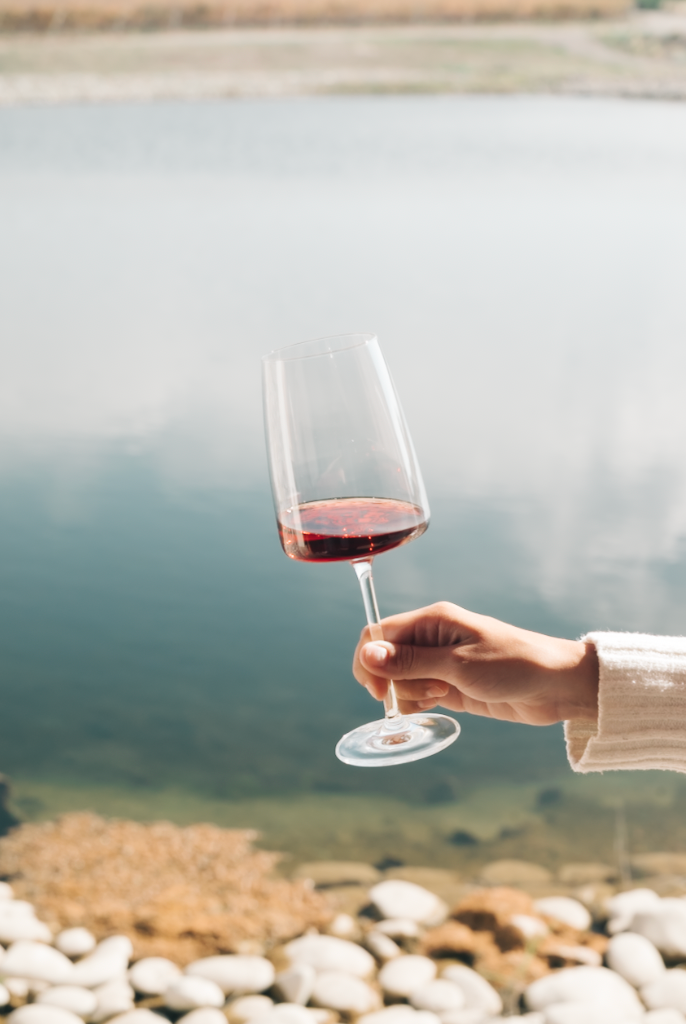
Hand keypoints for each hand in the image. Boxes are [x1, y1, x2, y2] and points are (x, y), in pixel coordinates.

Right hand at [353, 602, 597, 724]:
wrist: (557, 686)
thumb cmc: (513, 665)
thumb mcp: (458, 665)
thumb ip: (410, 662)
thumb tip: (367, 655)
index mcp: (432, 620)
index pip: (379, 634)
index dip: (369, 662)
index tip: (378, 691)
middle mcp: (431, 638)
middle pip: (386, 659)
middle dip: (394, 682)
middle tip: (427, 693)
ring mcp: (440, 662)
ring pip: (401, 679)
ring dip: (411, 694)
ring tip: (444, 695)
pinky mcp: (450, 684)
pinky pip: (418, 693)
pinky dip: (420, 702)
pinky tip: (442, 703)